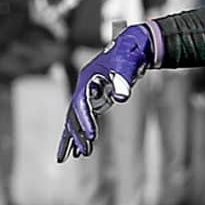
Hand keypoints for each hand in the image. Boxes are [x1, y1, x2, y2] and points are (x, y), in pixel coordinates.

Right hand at [58, 24, 155, 160]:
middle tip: (85, 152)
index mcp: (87, 78)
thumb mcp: (127, 64)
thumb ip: (123, 79)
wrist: (134, 46)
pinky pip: (84, 120)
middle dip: (78, 134)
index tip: (92, 136)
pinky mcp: (96, 100)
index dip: (85, 120)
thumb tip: (121, 97)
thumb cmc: (130, 53)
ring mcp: (88, 94)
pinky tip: (77, 150)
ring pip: (75, 120)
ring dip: (74, 138)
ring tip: (70, 158)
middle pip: (74, 115)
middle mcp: (84, 87)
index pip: (81, 104)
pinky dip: (80, 133)